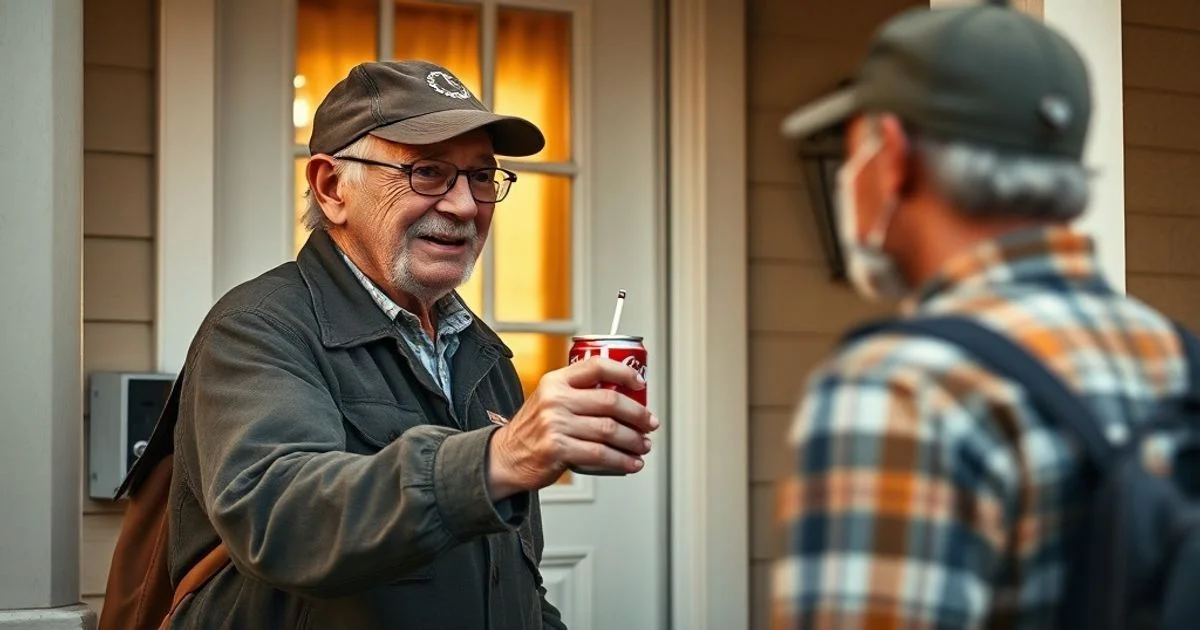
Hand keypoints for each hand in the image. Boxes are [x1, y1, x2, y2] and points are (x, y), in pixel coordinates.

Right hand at [487, 356, 659, 499]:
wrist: (505, 457)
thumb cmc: (533, 430)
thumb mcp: (548, 400)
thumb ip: (577, 393)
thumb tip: (623, 396)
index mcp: (555, 381)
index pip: (596, 366)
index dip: (624, 372)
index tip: (640, 383)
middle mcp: (555, 399)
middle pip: (610, 401)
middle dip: (638, 414)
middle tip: (649, 423)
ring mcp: (555, 424)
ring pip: (609, 430)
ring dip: (634, 440)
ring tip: (643, 445)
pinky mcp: (558, 449)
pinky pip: (600, 454)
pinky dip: (622, 460)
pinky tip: (631, 462)